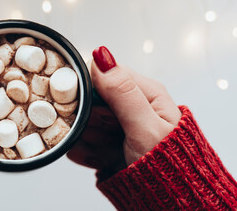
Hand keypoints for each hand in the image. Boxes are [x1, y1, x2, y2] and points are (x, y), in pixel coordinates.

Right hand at [67, 46, 180, 175]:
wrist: (168, 197)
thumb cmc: (168, 164)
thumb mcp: (145, 126)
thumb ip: (122, 92)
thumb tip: (101, 55)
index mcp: (143, 91)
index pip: (102, 74)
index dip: (88, 90)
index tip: (88, 108)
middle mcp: (128, 104)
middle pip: (89, 101)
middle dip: (92, 122)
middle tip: (108, 136)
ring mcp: (116, 123)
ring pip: (84, 123)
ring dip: (90, 140)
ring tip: (110, 151)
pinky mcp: (107, 140)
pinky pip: (83, 141)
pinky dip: (89, 153)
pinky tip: (103, 159)